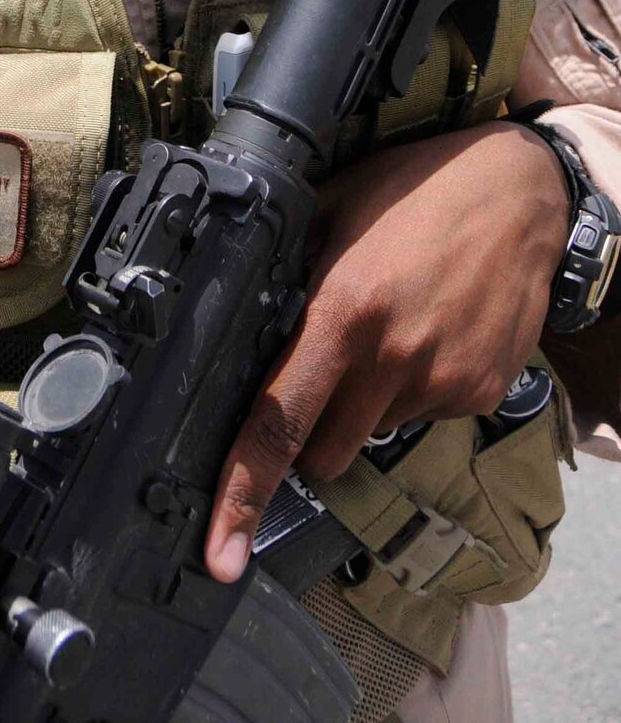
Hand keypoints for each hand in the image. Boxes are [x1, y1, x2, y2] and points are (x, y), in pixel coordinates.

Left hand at [204, 122, 570, 582]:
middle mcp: (393, 359)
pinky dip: (414, 388)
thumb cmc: (415, 190)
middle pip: (323, 453)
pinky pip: (424, 415)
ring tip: (387, 325)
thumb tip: (228, 304)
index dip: (241, 491)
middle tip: (318, 373)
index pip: (277, 422)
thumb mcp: (331, 208)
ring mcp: (443, 382)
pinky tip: (427, 329)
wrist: (519, 191)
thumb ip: (282, 262)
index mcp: (342, 313)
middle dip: (306, 434)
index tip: (220, 549)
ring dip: (366, 402)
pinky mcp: (481, 393)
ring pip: (374, 432)